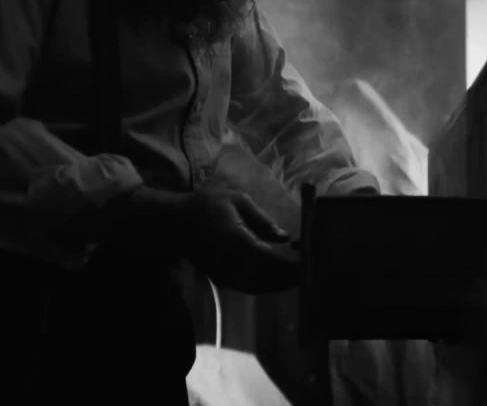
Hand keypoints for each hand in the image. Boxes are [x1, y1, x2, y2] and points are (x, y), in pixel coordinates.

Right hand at [175, 184, 300, 293]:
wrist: (173, 224)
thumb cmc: (205, 205)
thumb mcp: (235, 200)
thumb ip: (261, 219)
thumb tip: (284, 237)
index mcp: (234, 239)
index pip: (268, 259)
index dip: (290, 265)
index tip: (309, 262)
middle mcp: (230, 262)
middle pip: (267, 278)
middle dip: (290, 277)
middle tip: (312, 271)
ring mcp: (224, 274)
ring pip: (260, 286)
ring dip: (281, 283)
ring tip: (300, 274)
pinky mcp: (222, 280)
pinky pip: (249, 287)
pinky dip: (267, 284)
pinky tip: (280, 276)